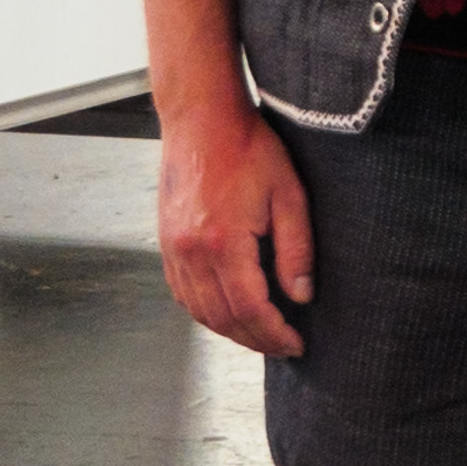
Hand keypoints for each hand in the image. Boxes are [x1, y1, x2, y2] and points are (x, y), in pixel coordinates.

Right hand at [157, 97, 313, 357]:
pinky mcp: (165, 242)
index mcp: (222, 241)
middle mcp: (190, 252)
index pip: (250, 309)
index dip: (274, 334)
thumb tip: (301, 295)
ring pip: (199, 311)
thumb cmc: (248, 148)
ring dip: (229, 331)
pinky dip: (205, 312)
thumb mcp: (288, 194)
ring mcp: (172, 249)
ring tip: (259, 335)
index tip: (296, 344)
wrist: (201, 119)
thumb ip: (296, 249)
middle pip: (222, 318)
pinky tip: (227, 313)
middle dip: (255, 339)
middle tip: (282, 346)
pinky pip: (182, 293)